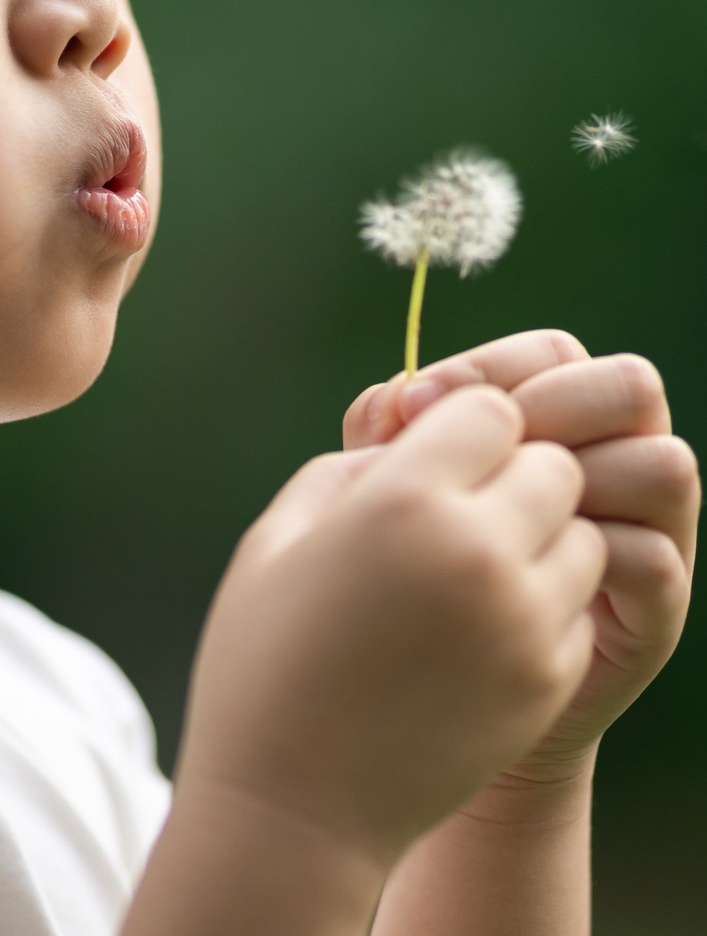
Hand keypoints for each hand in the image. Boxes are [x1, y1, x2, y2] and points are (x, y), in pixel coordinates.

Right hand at [178, 384, 604, 871]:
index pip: (489, 407)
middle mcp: (479, 552)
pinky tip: (478, 624)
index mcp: (402, 503)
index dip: (457, 422)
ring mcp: (524, 622)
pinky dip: (542, 597)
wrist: (291, 808)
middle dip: (509, 470)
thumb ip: (351, 468)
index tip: (426, 452)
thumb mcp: (278, 537)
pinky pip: (575, 602)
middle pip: (550, 464)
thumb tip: (408, 442)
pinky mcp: (549, 679)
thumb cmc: (263, 658)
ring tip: (470, 564)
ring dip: (536, 531)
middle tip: (455, 504)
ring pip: (580, 532)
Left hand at [344, 329, 699, 783]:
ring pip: (663, 463)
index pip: (552, 351)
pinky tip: (516, 571)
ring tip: (501, 513)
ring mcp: (643, 533)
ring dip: (579, 477)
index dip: (492, 366)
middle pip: (629, 386)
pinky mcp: (650, 611)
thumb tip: (398, 397)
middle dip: (554, 404)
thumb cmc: (400, 570)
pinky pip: (653, 557)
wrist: (422, 693)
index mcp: (547, 417)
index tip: (415, 404)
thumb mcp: (382, 488)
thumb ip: (386, 432)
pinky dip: (589, 553)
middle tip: (481, 450)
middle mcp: (609, 461)